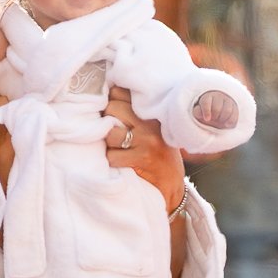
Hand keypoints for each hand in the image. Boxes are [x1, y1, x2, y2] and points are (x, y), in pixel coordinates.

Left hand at [104, 89, 182, 213]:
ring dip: (107, 142)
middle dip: (106, 120)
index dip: (110, 101)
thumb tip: (105, 96)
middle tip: (112, 131)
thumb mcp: (153, 128)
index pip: (120, 92)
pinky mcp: (141, 159)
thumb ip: (134, 112)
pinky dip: (111, 161)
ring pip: (109, 132)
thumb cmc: (159, 153)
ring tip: (116, 147)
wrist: (172, 185)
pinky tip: (120, 162)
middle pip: (111, 108)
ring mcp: (146, 141)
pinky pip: (111, 155)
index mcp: (152, 111)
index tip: (111, 111)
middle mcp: (150, 123)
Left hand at [191, 89, 239, 130]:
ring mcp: (228, 101)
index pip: (206, 102)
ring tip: (220, 122)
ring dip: (223, 119)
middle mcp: (218, 97)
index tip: (207, 119)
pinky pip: (235, 115)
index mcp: (207, 98)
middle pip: (217, 108)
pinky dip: (231, 121)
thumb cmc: (204, 114)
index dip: (206, 111)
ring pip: (227, 111)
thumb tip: (201, 113)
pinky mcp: (235, 107)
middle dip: (215, 117)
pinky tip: (226, 124)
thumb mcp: (199, 113)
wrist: (216, 115)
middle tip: (213, 120)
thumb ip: (198, 112)